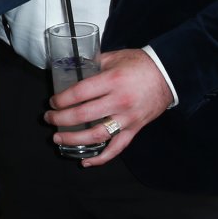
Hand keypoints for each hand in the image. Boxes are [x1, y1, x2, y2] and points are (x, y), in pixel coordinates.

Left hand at [45, 48, 172, 166]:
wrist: (169, 74)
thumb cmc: (139, 64)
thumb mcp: (114, 57)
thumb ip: (93, 63)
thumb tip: (72, 69)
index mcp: (111, 81)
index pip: (79, 94)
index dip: (61, 100)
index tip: (52, 102)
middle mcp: (119, 102)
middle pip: (83, 116)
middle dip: (60, 119)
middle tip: (48, 118)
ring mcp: (127, 118)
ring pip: (96, 135)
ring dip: (73, 139)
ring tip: (57, 138)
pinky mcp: (135, 129)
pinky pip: (117, 148)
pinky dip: (101, 158)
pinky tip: (85, 161)